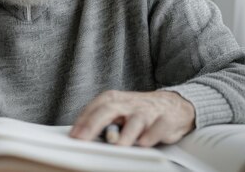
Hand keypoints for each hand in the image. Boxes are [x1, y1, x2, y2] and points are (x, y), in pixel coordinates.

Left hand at [70, 90, 194, 146]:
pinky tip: (144, 143)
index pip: (94, 108)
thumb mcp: (118, 111)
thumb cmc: (137, 112)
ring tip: (117, 145)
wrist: (172, 105)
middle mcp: (128, 103)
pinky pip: (159, 127)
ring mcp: (147, 111)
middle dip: (94, 125)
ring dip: (126, 134)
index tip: (73, 136)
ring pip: (135, 121)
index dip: (82, 121)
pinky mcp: (166, 119)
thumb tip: (81, 136)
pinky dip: (151, 135)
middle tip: (83, 139)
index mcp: (113, 99)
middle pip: (108, 110)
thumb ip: (102, 121)